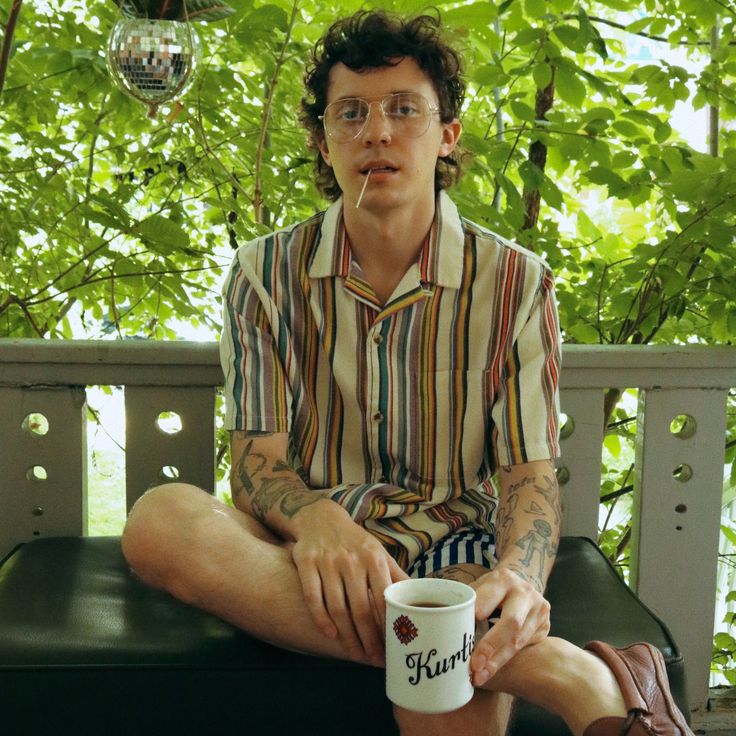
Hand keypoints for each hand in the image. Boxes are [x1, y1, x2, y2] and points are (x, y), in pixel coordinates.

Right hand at [289, 499, 407, 664]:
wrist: (321, 517)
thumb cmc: (354, 541)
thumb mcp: (378, 551)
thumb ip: (395, 575)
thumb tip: (420, 596)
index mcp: (373, 557)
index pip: (383, 598)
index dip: (387, 626)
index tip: (392, 646)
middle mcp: (351, 559)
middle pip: (359, 608)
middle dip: (368, 638)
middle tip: (372, 658)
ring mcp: (327, 561)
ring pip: (336, 607)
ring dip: (346, 635)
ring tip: (355, 652)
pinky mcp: (306, 562)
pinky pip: (313, 597)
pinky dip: (321, 619)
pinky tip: (331, 634)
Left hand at [469, 566, 550, 685]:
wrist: (520, 586)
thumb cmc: (491, 590)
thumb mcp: (480, 587)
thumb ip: (467, 601)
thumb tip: (444, 621)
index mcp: (504, 579)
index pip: (490, 597)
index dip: (480, 612)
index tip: (467, 628)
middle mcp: (525, 592)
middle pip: (510, 622)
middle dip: (491, 645)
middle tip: (474, 664)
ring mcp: (538, 609)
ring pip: (518, 640)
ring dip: (497, 661)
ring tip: (480, 675)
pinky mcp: (545, 625)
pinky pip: (525, 646)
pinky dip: (506, 660)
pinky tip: (491, 670)